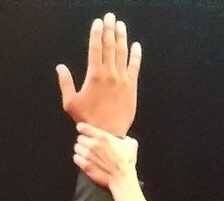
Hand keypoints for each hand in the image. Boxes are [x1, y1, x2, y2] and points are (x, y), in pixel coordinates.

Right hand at [57, 13, 141, 135]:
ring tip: (120, 25)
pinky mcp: (131, 88)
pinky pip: (135, 67)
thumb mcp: (70, 102)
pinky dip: (136, 55)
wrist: (107, 134)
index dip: (97, 33)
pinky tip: (136, 46)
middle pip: (110, 45)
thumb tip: (60, 67)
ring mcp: (122, 80)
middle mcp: (109, 74)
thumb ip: (65, 83)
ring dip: (122, 37)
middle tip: (110, 17)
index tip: (98, 23)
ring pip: (122, 53)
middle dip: (109, 29)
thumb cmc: (87, 119)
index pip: (96, 47)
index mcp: (94, 75)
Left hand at [74, 124, 137, 188]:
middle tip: (89, 145)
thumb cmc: (127, 162)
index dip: (82, 128)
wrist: (123, 179)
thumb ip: (124, 138)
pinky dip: (79, 159)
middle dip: (84, 141)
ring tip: (87, 153)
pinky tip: (84, 160)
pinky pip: (76, 158)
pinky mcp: (85, 165)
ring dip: (81, 150)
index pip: (82, 127)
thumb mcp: (131, 145)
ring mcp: (88, 155)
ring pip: (77, 148)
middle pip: (79, 138)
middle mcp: (93, 144)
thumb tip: (124, 138)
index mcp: (102, 137)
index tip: (83, 130)